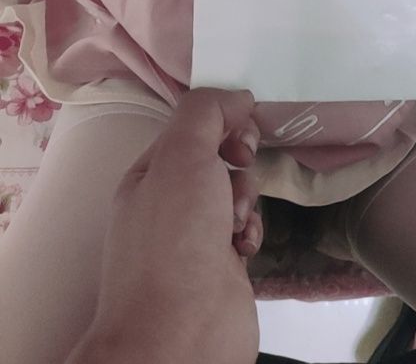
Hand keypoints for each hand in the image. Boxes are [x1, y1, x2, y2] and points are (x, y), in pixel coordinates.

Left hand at [69, 88, 262, 363]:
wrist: (180, 333)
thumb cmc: (175, 237)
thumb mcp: (182, 155)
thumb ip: (207, 113)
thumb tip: (237, 96)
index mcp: (150, 173)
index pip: (193, 128)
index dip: (222, 122)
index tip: (242, 133)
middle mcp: (170, 202)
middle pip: (219, 158)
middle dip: (237, 162)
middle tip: (241, 169)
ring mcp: (196, 236)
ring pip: (237, 193)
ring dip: (245, 199)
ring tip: (236, 223)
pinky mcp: (222, 265)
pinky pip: (246, 229)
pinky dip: (251, 232)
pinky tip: (244, 247)